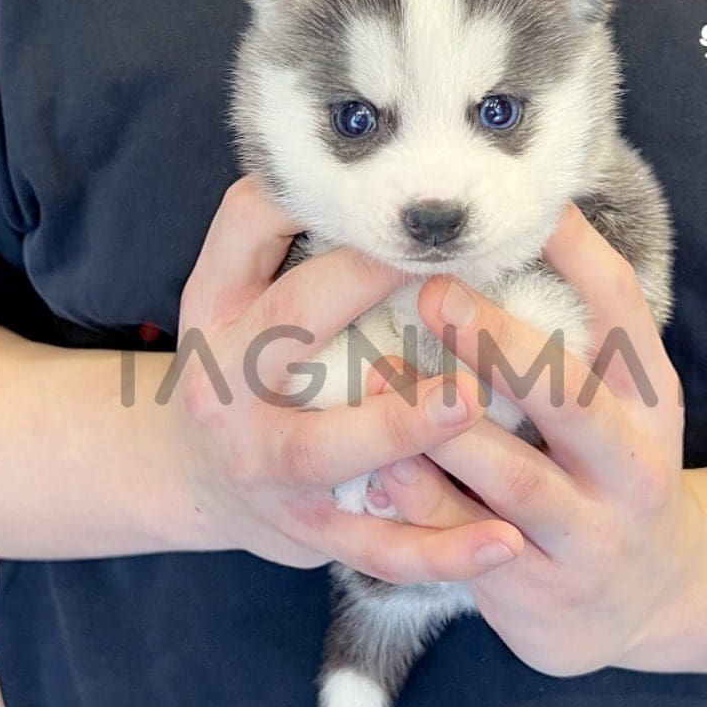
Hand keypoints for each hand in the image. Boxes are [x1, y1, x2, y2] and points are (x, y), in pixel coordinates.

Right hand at [168, 177, 525, 584]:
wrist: (202, 476)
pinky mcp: (303, 528)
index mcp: (218, 304)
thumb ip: (293, 235)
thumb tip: (389, 158)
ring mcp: (262, 462)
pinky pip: (374, 542)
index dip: (314, 192)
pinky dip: (439, 548)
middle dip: (363, 288)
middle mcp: (226, 380)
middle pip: (289, 323)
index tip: (394, 175)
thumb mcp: (246, 292)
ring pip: (324, 447)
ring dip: (397, 425)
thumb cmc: (256, 359)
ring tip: (469, 402)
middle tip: (446, 267)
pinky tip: (504, 541)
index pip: (247, 224)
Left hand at [374, 202, 703, 675]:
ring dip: (445, 426)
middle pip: (569, 395)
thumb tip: (509, 214)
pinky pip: (467, 541)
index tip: (515, 202)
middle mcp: (631, 462)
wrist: (645, 600)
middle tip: (432, 289)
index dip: (573, 250)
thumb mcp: (617, 397)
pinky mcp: (540, 588)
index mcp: (648, 396)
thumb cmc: (606, 465)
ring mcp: (590, 531)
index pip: (621, 308)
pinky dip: (421, 499)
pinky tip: (377, 464)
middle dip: (498, 341)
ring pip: (516, 476)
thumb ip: (573, 325)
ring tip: (383, 369)